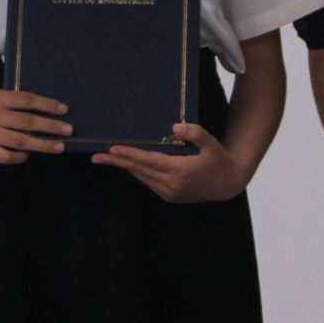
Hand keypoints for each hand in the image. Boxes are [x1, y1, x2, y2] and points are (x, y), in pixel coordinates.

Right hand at [0, 87, 71, 164]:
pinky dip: (21, 156)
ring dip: (42, 144)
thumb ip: (16, 103)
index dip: (46, 104)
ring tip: (59, 146)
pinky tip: (31, 154)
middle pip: (26, 121)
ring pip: (20, 141)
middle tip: (68, 130)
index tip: (64, 110)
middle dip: (50, 126)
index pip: (26, 100)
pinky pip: (7, 156)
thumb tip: (48, 112)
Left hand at [93, 123, 250, 203]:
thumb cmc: (219, 160)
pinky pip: (148, 182)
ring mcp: (170, 193)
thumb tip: (176, 126)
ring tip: (106, 159)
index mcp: (180, 171)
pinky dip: (137, 172)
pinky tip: (128, 165)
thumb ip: (195, 133)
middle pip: (139, 170)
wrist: (228, 184)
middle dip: (117, 162)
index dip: (129, 155)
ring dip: (125, 168)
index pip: (148, 161)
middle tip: (95, 156)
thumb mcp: (211, 143)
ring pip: (142, 177)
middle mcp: (171, 185)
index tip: (112, 149)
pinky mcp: (170, 196)